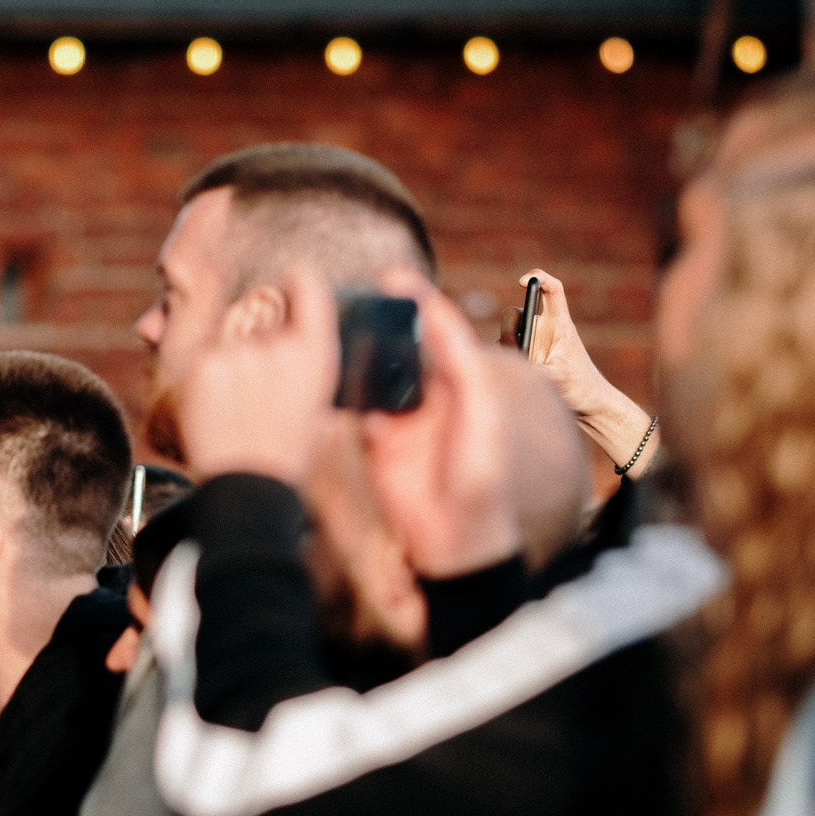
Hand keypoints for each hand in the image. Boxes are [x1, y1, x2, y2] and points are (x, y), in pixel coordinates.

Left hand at [175, 268, 340, 485]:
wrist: (247, 485)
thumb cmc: (286, 452)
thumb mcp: (318, 406)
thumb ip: (305, 363)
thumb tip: (292, 338)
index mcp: (316, 354)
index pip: (308, 286)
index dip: (297, 278)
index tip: (291, 276)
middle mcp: (280, 345)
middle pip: (263, 312)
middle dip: (258, 336)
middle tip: (256, 382)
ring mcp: (240, 353)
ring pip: (231, 336)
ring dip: (232, 358)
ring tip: (238, 405)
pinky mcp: (204, 364)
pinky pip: (207, 355)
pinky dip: (210, 376)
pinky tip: (219, 408)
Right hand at [359, 272, 519, 577]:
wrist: (454, 538)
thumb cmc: (481, 478)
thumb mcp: (480, 417)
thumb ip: (464, 369)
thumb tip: (442, 321)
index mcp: (462, 384)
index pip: (440, 332)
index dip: (419, 302)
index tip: (395, 277)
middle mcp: (432, 396)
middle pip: (404, 347)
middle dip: (384, 320)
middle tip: (359, 293)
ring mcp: (403, 419)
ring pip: (378, 375)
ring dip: (362, 353)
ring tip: (339, 325)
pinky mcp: (379, 444)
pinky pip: (360, 410)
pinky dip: (348, 394)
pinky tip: (333, 377)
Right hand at [514, 270, 655, 473]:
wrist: (585, 404)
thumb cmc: (579, 388)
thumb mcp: (558, 379)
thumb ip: (534, 369)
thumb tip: (509, 365)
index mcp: (559, 324)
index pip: (552, 290)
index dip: (538, 278)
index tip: (524, 281)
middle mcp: (543, 329)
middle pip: (517, 312)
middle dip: (510, 326)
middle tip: (515, 345)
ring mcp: (531, 343)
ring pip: (505, 335)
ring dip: (506, 350)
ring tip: (522, 371)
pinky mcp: (522, 358)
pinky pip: (502, 353)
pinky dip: (503, 364)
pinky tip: (515, 378)